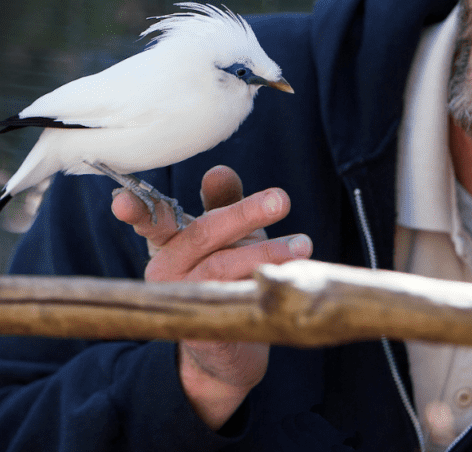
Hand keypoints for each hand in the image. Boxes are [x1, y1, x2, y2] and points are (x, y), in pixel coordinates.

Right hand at [111, 165, 311, 429]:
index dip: (137, 210)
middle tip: (281, 199)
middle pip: (202, 233)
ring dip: (267, 250)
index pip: (151, 220)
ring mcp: (182, 300)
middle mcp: (167, 269)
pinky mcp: (203, 329)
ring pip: (223, 266)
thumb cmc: (225, 275)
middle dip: (245, 212)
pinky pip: (235, 298)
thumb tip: (218, 170)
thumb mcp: (226, 235)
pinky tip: (290, 276)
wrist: (228, 347)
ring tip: (303, 245)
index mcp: (169, 241)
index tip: (121, 201)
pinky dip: (264, 283)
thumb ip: (223, 202)